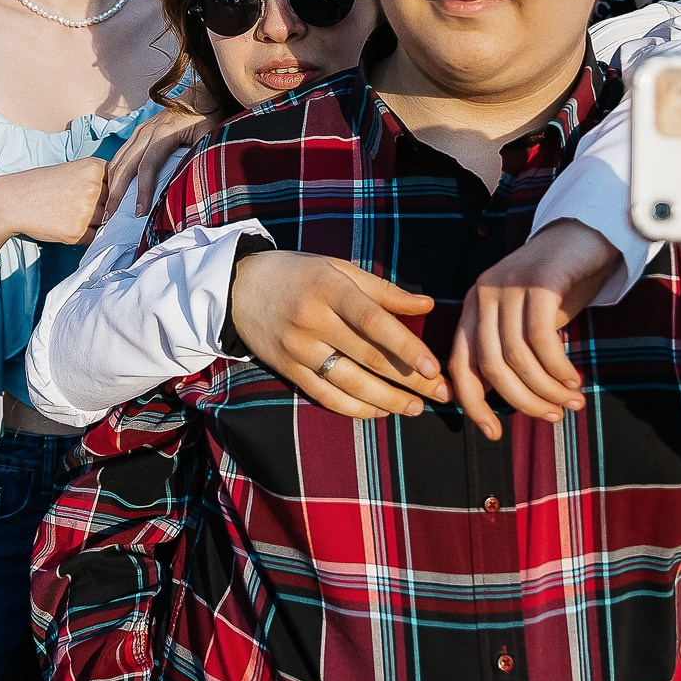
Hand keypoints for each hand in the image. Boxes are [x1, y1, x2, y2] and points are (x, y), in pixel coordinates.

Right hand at [0, 158, 109, 269]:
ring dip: (95, 223)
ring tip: (73, 216)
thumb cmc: (42, 185)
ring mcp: (87, 210)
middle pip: (115, 204)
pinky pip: (93, 237)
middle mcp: (94, 187)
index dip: (111, 193)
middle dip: (105, 209)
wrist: (13, 201)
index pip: (120, 184)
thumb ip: (99, 181)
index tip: (100, 196)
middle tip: (82, 208)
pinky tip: (67, 226)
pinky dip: (85, 235)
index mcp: (95, 168)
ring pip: (106, 222)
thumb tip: (124, 201)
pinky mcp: (78, 231)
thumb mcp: (74, 170)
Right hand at [105, 106, 218, 217]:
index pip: (147, 166)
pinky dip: (114, 172)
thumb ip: (199, 155)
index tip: (138, 212)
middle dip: (116, 192)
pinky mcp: (140, 132)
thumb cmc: (210, 116)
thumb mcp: (210, 135)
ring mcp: (141, 130)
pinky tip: (112, 188)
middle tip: (110, 216)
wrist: (203, 93)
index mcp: (164, 132)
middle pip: (126, 164)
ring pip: (119, 159)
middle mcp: (147, 130)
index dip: (142, 190)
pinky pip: (121, 154)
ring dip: (111, 184)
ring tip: (108, 207)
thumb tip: (191, 183)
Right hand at [231, 251, 444, 418]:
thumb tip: (427, 305)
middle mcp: (312, 320)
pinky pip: (326, 396)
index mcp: (329, 288)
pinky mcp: (287, 370)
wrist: (239, 287)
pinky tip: (380, 411)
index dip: (406, 346)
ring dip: (387, 400)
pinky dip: (356, 408)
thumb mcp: (338, 269)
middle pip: (368, 357)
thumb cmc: (299, 274)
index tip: (433, 366)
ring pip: (349, 384)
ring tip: (416, 407)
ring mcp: (297, 349)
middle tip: (440, 393)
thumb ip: (383, 290)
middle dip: (409, 379)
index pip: (373, 321)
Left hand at [447, 221, 617, 440]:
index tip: (493, 434)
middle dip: (523, 400)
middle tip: (553, 416)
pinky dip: (558, 367)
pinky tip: (573, 379)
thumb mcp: (526, 323)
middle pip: (491, 366)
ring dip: (547, 388)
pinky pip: (542, 337)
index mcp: (472, 308)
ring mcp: (509, 285)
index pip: (460, 364)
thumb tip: (512, 403)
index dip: (473, 404)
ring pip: (517, 356)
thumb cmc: (557, 287)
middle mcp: (483, 295)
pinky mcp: (539, 280)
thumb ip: (511, 354)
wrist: (585, 236)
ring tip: (571, 401)